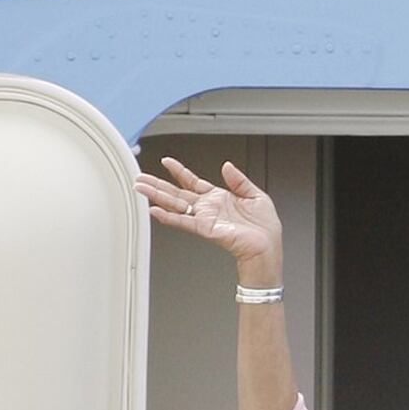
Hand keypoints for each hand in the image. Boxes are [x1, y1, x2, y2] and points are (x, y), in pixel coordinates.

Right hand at [135, 156, 282, 275]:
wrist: (267, 248)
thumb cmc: (264, 229)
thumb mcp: (255, 195)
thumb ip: (239, 180)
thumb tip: (227, 165)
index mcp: (219, 199)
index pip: (193, 182)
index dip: (179, 171)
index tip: (166, 161)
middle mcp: (208, 209)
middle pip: (177, 194)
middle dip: (158, 185)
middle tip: (141, 178)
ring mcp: (205, 219)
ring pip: (175, 205)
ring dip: (156, 197)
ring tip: (140, 189)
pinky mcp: (206, 230)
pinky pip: (183, 221)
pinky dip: (168, 216)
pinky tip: (155, 211)